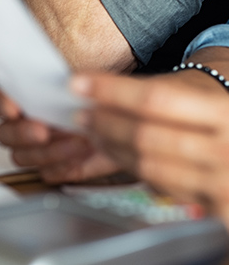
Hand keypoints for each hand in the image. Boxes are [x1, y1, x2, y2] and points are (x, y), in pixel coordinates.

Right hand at [0, 89, 119, 183]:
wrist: (122, 120)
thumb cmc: (97, 98)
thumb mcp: (84, 81)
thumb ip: (66, 82)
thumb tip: (62, 83)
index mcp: (22, 99)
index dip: (1, 106)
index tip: (14, 108)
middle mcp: (24, 125)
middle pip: (4, 135)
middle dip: (22, 133)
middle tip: (43, 130)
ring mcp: (36, 149)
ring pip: (22, 157)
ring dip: (48, 151)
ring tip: (76, 141)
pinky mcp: (54, 167)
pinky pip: (47, 174)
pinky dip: (63, 167)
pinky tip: (80, 156)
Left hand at [72, 73, 228, 223]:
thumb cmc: (217, 109)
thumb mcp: (197, 92)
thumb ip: (151, 92)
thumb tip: (95, 88)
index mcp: (224, 111)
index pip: (155, 99)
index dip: (111, 91)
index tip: (79, 83)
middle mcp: (227, 148)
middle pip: (145, 136)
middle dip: (104, 123)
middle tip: (82, 114)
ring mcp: (223, 181)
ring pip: (147, 165)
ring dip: (112, 148)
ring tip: (95, 134)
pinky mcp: (217, 208)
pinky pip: (160, 188)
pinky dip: (133, 169)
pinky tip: (119, 155)